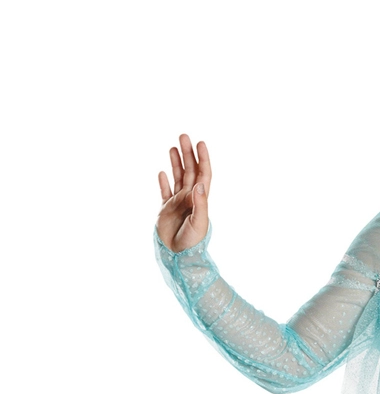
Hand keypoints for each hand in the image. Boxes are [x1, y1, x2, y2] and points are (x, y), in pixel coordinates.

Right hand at [157, 134, 210, 251]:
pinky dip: (164, 182)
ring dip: (176, 163)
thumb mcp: (199, 223)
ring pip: (177, 178)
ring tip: (173, 147)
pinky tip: (162, 173)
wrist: (178, 257)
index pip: (202, 175)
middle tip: (184, 136)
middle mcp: (189, 199)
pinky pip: (164, 192)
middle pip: (190, 172)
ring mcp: (177, 204)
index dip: (202, 159)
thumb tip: (199, 184)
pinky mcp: (165, 211)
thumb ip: (200, 203)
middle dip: (188, 154)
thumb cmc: (192, 243)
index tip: (200, 143)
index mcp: (199, 200)